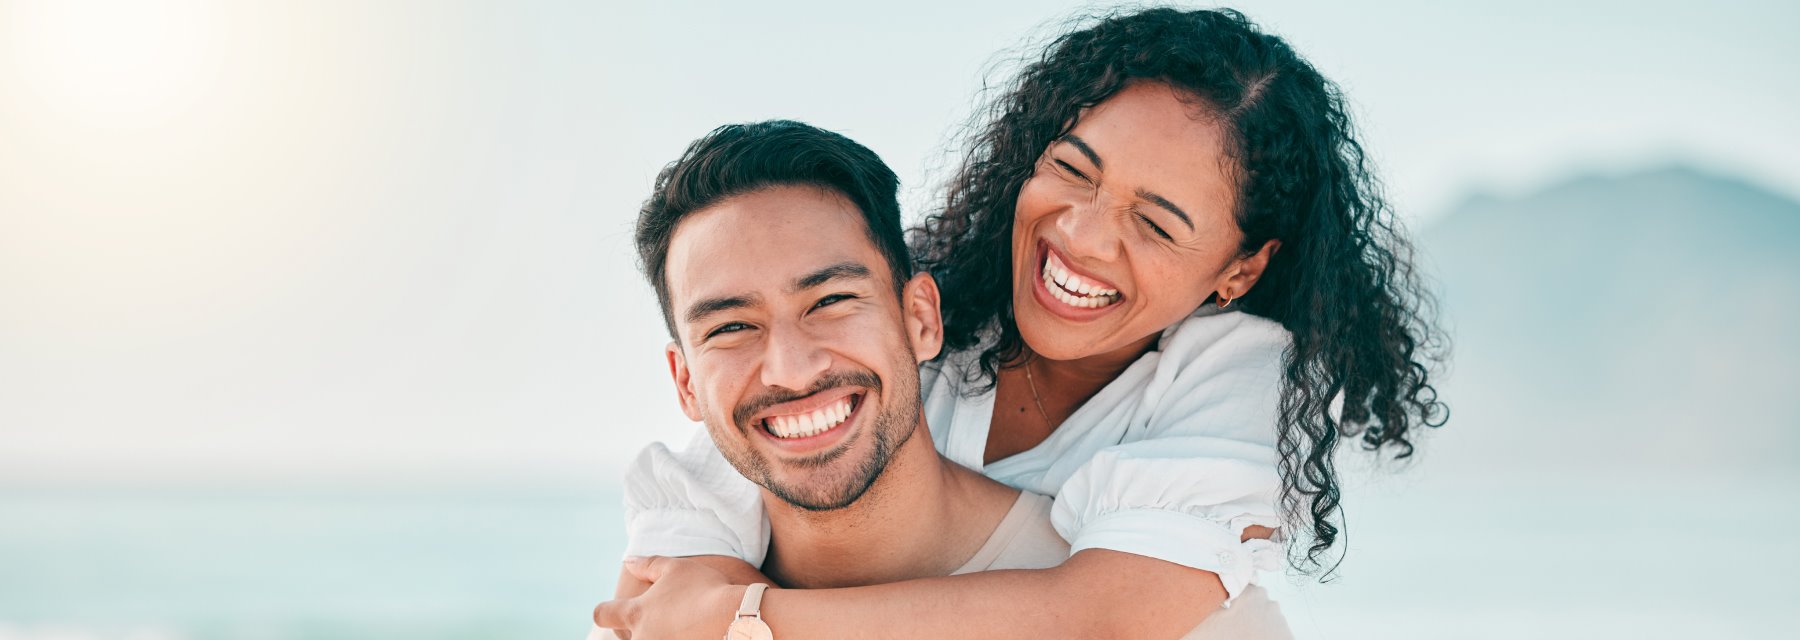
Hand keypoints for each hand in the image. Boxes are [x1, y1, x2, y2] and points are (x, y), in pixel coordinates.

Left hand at [594, 556, 742, 639]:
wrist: (735, 619)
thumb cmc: (705, 588)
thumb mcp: (676, 568)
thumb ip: (648, 565)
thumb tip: (628, 561)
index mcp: (636, 613)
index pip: (603, 614)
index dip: (605, 611)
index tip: (610, 610)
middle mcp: (641, 638)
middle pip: (627, 635)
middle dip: (640, 626)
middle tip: (666, 615)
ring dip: (660, 634)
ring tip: (682, 625)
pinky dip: (678, 638)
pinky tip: (692, 633)